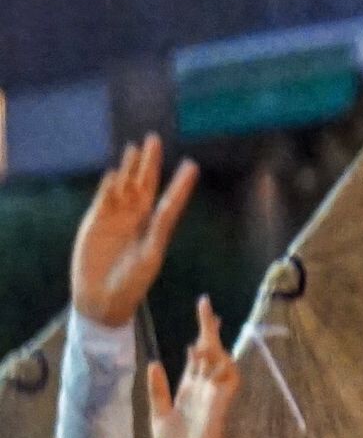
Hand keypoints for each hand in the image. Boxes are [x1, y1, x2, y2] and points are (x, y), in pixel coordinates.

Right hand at [72, 136, 197, 328]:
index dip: (180, 184)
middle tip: (154, 140)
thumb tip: (165, 212)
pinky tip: (115, 171)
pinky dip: (109, 185)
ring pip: (124, 187)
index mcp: (155, 230)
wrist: (101, 297)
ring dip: (129, 168)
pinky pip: (104, 198)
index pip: (170, 202)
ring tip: (135, 147)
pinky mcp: (96, 221)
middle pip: (145, 186)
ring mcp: (116, 219)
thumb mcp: (148, 258)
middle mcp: (138, 220)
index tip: (191, 165)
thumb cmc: (130, 284)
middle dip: (150, 164)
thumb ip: (156, 234)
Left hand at [142, 298, 237, 437]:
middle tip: (206, 305)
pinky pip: (226, 384)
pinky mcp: (218, 409)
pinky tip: (217, 353)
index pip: (196, 357)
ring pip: (220, 364)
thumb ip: (158, 390)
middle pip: (210, 354)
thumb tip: (154, 363)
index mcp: (189, 391)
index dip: (200, 336)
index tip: (204, 314)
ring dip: (215, 345)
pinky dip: (224, 368)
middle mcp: (203, 390)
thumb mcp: (158, 415)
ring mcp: (213, 398)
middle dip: (208, 330)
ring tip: (208, 325)